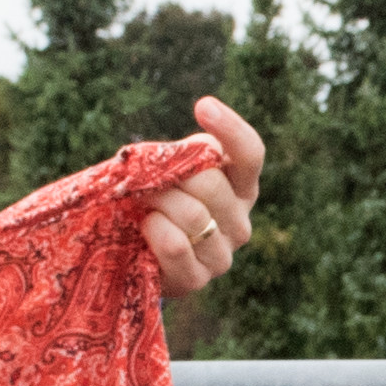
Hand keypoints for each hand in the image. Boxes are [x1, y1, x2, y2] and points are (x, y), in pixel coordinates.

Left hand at [141, 97, 265, 298]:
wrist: (135, 252)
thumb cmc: (156, 200)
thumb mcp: (171, 170)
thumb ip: (180, 157)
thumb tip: (171, 158)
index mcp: (241, 187)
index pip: (250, 154)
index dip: (231, 129)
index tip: (203, 106)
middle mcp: (240, 222)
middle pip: (211, 183)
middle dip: (169, 175)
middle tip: (143, 176)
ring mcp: (222, 255)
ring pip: (192, 214)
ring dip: (156, 200)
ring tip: (140, 200)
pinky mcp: (197, 279)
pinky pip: (175, 243)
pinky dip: (153, 229)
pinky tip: (146, 226)